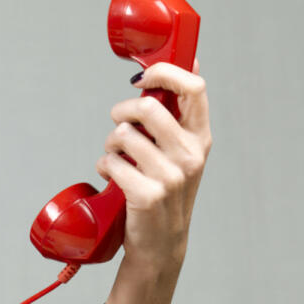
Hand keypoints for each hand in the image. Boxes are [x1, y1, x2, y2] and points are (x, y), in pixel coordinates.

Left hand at [97, 58, 211, 268]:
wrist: (161, 243)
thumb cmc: (165, 190)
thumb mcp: (179, 152)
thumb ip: (177, 114)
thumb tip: (187, 59)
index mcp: (200, 138)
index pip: (195, 87)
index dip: (165, 72)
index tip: (142, 79)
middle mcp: (190, 155)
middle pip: (147, 107)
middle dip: (121, 112)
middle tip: (119, 126)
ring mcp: (171, 176)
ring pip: (123, 135)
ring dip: (110, 144)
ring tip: (117, 158)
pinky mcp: (147, 194)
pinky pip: (110, 162)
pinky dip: (103, 167)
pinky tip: (112, 178)